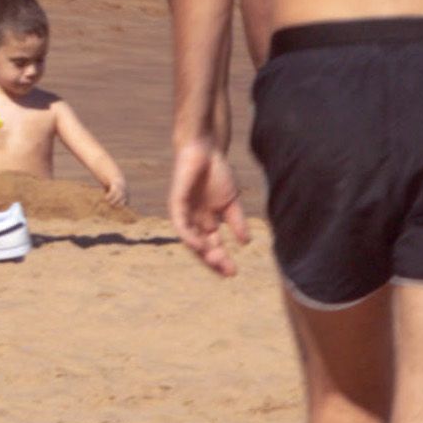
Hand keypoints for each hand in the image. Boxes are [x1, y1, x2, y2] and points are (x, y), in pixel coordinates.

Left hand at [170, 137, 240, 274]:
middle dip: (213, 260)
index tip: (233, 273)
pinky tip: (199, 245)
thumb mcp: (231, 202)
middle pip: (201, 246)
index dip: (221, 260)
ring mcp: (184, 212)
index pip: (212, 246)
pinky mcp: (176, 202)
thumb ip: (236, 221)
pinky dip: (189, 235)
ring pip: (190, 239)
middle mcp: (194, 220)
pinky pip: (180, 223)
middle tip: (228, 272)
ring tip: (216, 261)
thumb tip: (246, 242)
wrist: (206, 150)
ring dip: (202, 251)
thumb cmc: (217, 174)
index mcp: (206, 221)